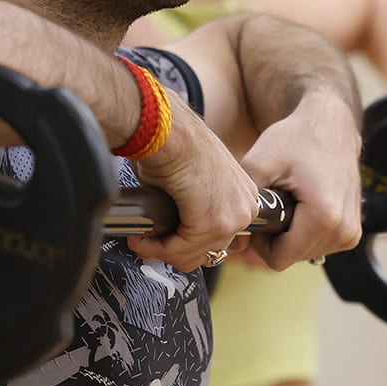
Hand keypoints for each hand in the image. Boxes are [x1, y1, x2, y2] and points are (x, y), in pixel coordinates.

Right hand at [128, 106, 267, 272]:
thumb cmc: (173, 146)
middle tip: (148, 242)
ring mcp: (232, 218)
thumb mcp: (192, 183)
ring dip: (161, 250)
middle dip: (173, 251)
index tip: (164, 240)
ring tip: (142, 239)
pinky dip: (156, 247)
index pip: (221, 239)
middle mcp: (245, 208)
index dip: (188, 245)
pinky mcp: (212, 222)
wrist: (169, 130)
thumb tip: (170, 232)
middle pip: (209, 252)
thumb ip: (191, 209)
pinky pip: (180, 250)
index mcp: (243, 196)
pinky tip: (142, 238)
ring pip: (193, 255)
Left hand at [240, 87, 364, 268]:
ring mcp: (351, 233)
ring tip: (291, 201)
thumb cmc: (297, 139)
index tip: (260, 214)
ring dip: (291, 235)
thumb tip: (232, 238)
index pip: (279, 259)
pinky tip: (303, 206)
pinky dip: (305, 232)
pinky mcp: (353, 232)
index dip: (260, 242)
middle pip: (292, 257)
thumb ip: (243, 202)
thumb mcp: (260, 162)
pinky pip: (318, 246)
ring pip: (304, 254)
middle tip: (275, 202)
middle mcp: (344, 230)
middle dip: (277, 237)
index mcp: (324, 217)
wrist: (332, 125)